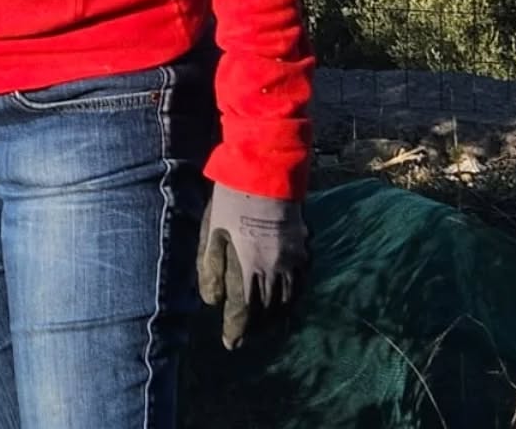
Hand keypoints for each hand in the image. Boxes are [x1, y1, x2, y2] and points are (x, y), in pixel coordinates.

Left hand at [196, 185, 308, 348]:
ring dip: (274, 316)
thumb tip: (211, 300)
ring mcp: (294, 260)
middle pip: (267, 310)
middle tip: (246, 335)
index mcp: (249, 265)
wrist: (266, 171)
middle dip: (256, 327)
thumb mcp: (213, 230)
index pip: (244, 311)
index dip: (236, 330)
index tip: (231, 344)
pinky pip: (300, 284)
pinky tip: (283, 299)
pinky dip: (290, 297)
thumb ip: (211, 267)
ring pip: (287, 300)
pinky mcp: (304, 249)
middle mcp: (275, 269)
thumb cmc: (231, 198)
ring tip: (264, 323)